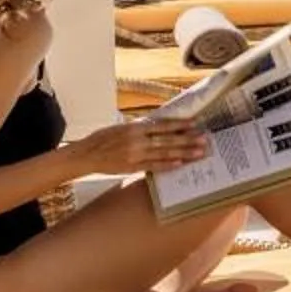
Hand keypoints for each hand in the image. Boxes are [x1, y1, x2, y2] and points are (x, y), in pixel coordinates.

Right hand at [77, 116, 210, 177]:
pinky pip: (154, 166)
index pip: (162, 125)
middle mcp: (137, 141)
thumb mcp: (122, 126)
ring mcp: (135, 155)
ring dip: (184, 153)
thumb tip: (162, 123)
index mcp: (135, 127)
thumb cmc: (103, 138)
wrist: (86, 155)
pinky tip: (180, 164)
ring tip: (199, 152)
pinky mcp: (132, 167)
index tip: (195, 123)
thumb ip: (141, 126)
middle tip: (204, 139)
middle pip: (167, 140)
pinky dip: (168, 165)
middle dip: (188, 139)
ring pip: (164, 153)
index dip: (180, 124)